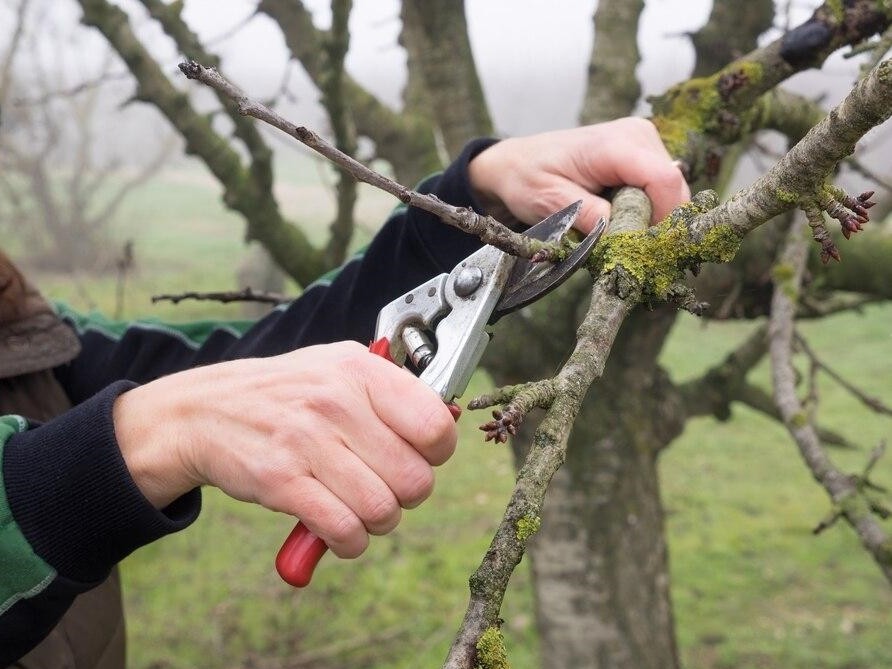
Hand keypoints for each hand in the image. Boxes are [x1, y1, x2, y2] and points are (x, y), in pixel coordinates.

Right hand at [113, 341, 456, 557]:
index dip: (435, 453)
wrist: (203, 411)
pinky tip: (340, 529)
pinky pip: (344, 530)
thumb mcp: (338, 368)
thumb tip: (447, 421)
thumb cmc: (284, 393)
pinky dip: (350, 541)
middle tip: (385, 487)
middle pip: (415, 479)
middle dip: (406, 496)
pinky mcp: (281, 481)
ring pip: (383, 510)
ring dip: (377, 522)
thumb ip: (392, 391)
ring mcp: (307, 441)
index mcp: (360, 370)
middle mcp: (336, 401)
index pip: (436, 426)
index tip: (417, 455)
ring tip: (361, 508)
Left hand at [468, 117, 689, 231]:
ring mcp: (645, 144)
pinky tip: (619, 221)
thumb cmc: (528, 178)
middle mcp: (639, 136)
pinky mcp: (644, 158)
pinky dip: (646, 213)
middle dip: (655, 226)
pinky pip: (661, 193)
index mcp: (616, 143)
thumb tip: (623, 236)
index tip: (638, 249)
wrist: (517, 163)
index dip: (661, 221)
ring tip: (615, 233)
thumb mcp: (550, 201)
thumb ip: (589, 216)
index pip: (665, 182)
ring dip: (649, 221)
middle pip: (674, 191)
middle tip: (622, 248)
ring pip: (671, 195)